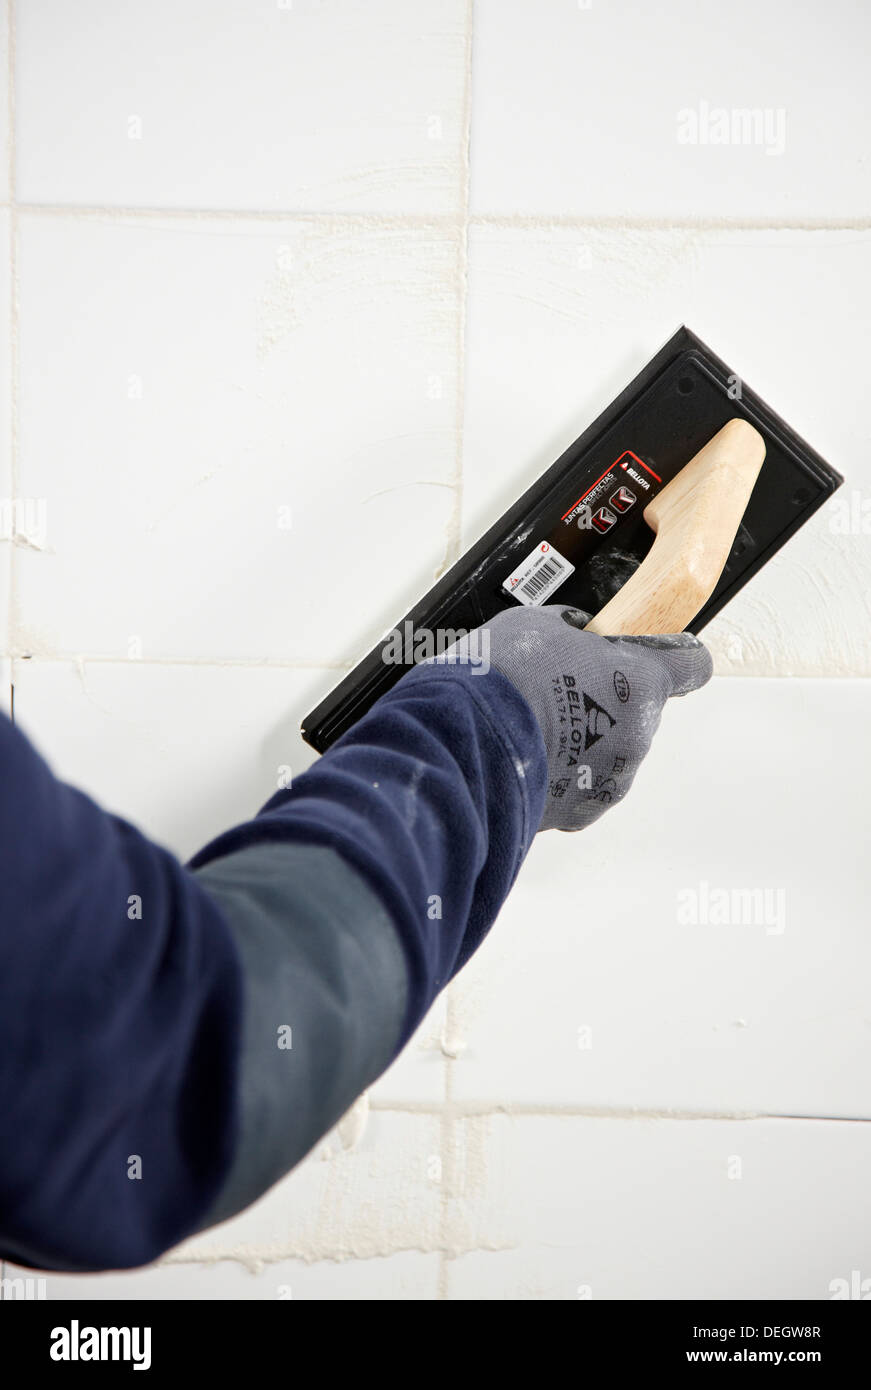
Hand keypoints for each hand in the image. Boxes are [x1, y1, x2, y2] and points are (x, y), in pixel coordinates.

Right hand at [440, 604, 712, 831]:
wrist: (460, 741)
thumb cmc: (503, 677)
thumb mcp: (538, 624)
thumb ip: (573, 634)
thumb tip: (575, 638)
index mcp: (640, 681)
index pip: (693, 666)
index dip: (675, 657)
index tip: (656, 656)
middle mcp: (638, 735)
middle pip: (639, 714)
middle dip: (606, 703)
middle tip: (558, 693)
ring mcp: (611, 779)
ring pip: (609, 754)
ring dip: (582, 743)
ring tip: (533, 730)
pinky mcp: (580, 812)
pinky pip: (578, 787)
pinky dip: (559, 776)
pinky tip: (524, 759)